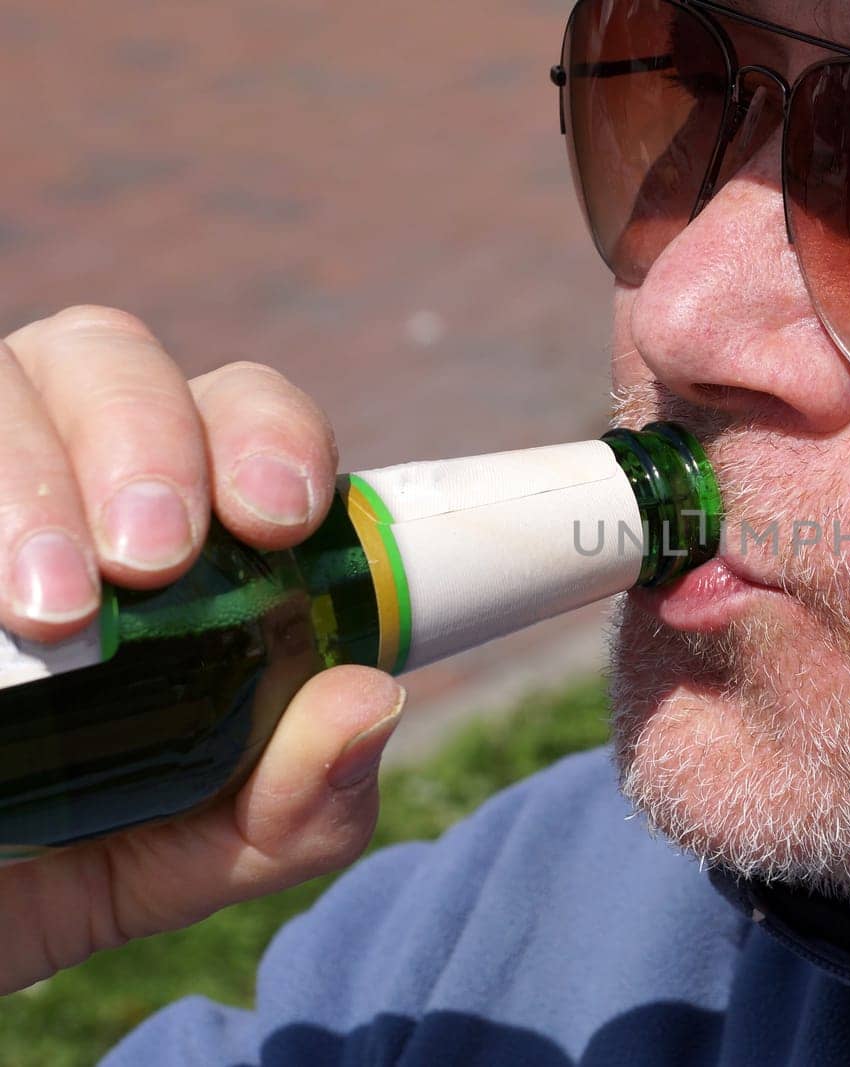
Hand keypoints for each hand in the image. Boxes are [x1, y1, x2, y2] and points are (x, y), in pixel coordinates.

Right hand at [0, 307, 404, 995]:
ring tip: (56, 608)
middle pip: (114, 356)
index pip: (244, 419)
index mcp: (174, 532)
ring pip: (6, 374)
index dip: (273, 435)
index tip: (281, 520)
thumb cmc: (35, 873)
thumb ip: (291, 807)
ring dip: (33, 477)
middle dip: (151, 438)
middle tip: (156, 559)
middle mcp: (62, 470)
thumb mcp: (173, 860)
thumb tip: (374, 699)